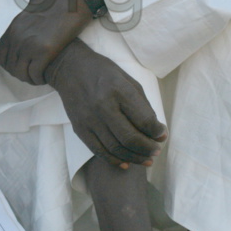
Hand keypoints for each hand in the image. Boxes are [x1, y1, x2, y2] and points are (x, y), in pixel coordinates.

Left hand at [0, 0, 91, 85]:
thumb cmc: (56, 2)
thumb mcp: (30, 10)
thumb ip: (22, 23)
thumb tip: (20, 28)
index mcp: (12, 27)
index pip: (0, 55)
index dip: (9, 65)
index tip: (19, 66)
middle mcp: (17, 36)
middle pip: (9, 66)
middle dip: (19, 73)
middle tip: (30, 75)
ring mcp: (29, 44)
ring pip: (20, 72)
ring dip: (28, 78)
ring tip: (37, 78)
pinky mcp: (45, 50)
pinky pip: (35, 74)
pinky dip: (38, 79)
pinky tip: (44, 78)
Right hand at [45, 39, 167, 168]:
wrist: (70, 68)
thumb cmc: (104, 73)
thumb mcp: (128, 80)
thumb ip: (143, 105)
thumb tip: (156, 132)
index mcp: (119, 90)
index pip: (144, 120)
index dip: (157, 132)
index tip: (161, 135)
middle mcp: (103, 106)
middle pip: (130, 138)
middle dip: (148, 149)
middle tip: (156, 151)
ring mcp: (89, 119)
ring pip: (115, 148)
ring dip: (134, 157)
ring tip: (146, 159)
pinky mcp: (79, 128)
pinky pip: (98, 151)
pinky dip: (114, 160)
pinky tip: (126, 162)